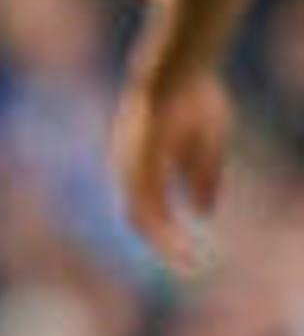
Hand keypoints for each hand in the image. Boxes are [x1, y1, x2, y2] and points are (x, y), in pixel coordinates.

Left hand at [112, 48, 229, 272]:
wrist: (175, 70)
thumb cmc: (193, 98)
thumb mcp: (207, 143)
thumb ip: (203, 178)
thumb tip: (202, 216)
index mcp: (142, 163)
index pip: (148, 206)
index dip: (165, 229)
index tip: (187, 249)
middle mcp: (129, 168)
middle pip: (139, 219)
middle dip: (163, 245)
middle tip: (188, 266)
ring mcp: (129, 167)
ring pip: (139, 218)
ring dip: (163, 244)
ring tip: (188, 264)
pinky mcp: (135, 166)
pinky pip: (145, 207)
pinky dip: (161, 230)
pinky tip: (179, 244)